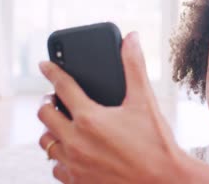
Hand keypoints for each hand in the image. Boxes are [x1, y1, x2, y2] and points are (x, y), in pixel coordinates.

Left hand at [37, 32, 183, 182]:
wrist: (163, 181)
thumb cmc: (156, 143)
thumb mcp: (145, 101)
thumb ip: (135, 67)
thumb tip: (132, 38)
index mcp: (90, 118)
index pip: (62, 86)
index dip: (52, 71)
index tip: (44, 65)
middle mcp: (76, 141)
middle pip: (45, 115)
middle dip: (47, 102)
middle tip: (55, 99)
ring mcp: (74, 164)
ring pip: (46, 142)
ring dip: (51, 130)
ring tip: (62, 124)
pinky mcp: (77, 182)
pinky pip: (55, 167)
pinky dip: (59, 156)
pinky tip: (72, 151)